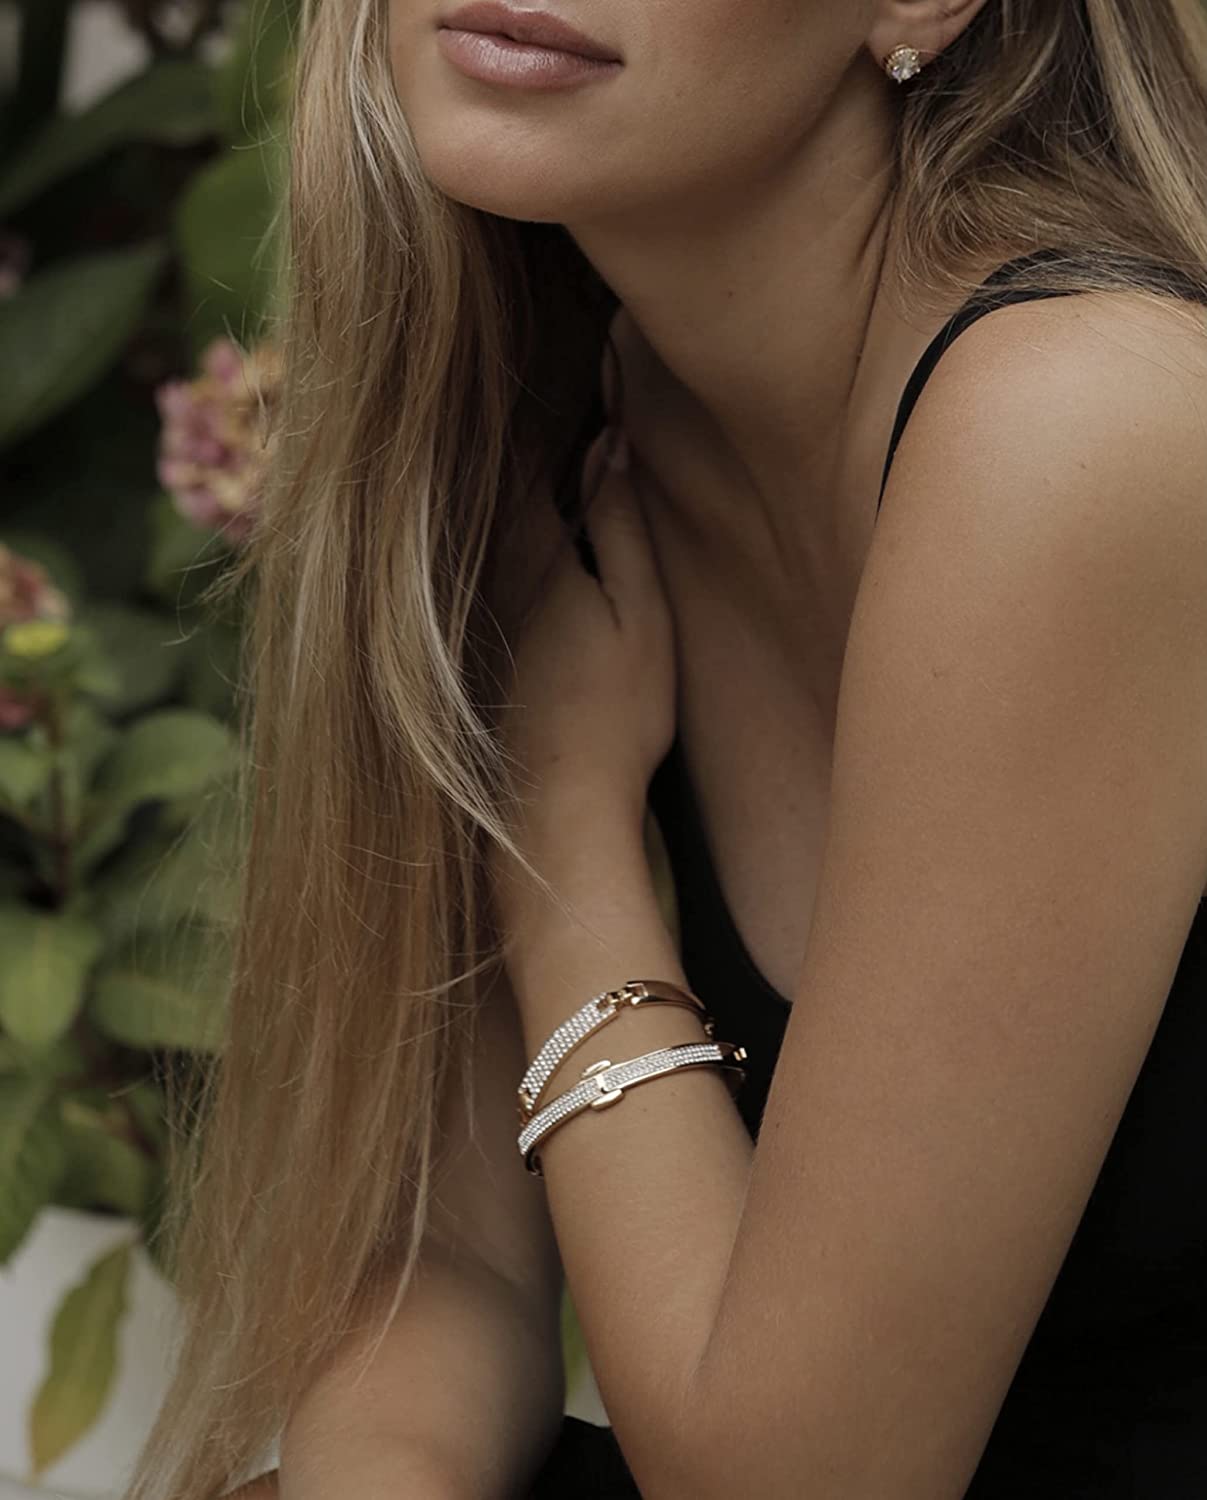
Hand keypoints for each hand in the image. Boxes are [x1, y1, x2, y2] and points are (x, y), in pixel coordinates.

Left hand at [497, 427, 675, 821]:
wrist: (554, 807)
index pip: (529, 461)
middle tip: (518, 392)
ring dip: (493, 489)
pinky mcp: (470, 652)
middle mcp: (491, 576)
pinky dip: (487, 543)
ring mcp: (474, 616)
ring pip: (478, 531)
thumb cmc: (615, 714)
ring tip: (508, 447)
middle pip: (493, 490)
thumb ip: (623, 529)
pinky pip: (475, 572)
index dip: (541, 416)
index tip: (553, 376)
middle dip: (510, 446)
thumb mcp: (641, 615)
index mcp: (537, 555)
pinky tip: (504, 541)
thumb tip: (611, 450)